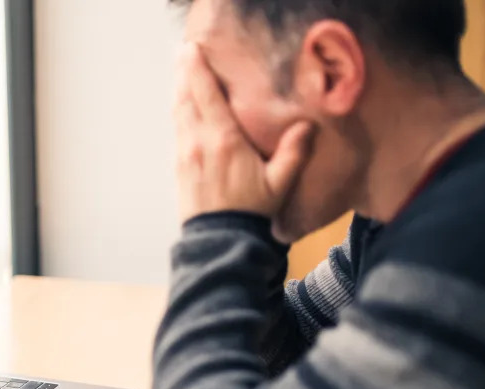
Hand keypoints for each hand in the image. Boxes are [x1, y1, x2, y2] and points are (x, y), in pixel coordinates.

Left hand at [175, 42, 314, 222]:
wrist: (220, 242)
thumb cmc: (251, 213)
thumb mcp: (279, 184)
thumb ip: (294, 153)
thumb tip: (308, 126)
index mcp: (224, 141)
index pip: (207, 96)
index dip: (198, 70)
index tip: (193, 51)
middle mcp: (199, 143)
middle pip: (186, 99)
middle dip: (184, 74)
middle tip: (185, 55)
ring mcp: (185, 155)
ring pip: (178, 114)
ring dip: (179, 92)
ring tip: (181, 74)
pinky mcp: (179, 168)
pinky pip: (177, 132)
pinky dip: (179, 114)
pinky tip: (182, 109)